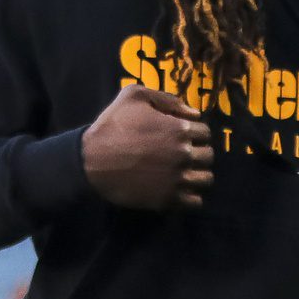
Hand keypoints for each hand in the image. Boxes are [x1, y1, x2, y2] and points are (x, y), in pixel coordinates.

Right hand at [81, 85, 213, 210]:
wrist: (90, 161)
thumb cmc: (111, 126)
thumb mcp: (133, 96)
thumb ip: (165, 98)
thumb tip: (193, 112)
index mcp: (180, 129)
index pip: (205, 132)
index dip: (193, 133)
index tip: (180, 137)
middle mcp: (185, 154)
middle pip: (208, 156)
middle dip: (197, 154)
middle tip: (180, 155)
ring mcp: (178, 178)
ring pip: (206, 179)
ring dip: (197, 175)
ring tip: (182, 174)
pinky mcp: (168, 199)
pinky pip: (195, 202)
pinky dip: (190, 197)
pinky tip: (177, 190)